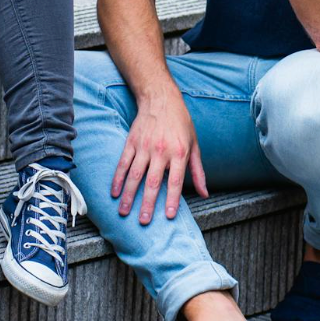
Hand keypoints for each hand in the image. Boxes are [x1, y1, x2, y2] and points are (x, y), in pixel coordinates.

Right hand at [112, 88, 206, 221]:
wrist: (161, 98)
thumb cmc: (181, 122)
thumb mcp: (194, 145)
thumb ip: (198, 171)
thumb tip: (204, 193)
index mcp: (179, 153)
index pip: (175, 181)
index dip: (172, 199)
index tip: (168, 216)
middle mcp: (160, 151)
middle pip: (153, 182)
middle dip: (148, 204)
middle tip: (144, 222)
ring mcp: (144, 146)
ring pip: (134, 175)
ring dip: (129, 195)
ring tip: (124, 212)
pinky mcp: (131, 142)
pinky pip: (123, 163)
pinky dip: (118, 178)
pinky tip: (115, 192)